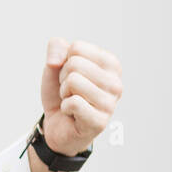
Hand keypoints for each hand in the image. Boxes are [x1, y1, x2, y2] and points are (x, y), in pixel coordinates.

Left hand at [39, 38, 122, 155]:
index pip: (77, 48)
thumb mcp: (55, 64)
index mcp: (111, 64)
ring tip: (72, 101)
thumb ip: (56, 47)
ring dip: (64, 93)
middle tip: (70, 91)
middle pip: (74, 64)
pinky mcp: (100, 122)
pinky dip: (64, 107)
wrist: (57, 123)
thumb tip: (56, 60)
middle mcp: (116, 83)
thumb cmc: (62, 91)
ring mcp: (110, 104)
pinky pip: (72, 102)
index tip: (71, 75)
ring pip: (73, 81)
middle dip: (63, 78)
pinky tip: (72, 113)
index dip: (65, 62)